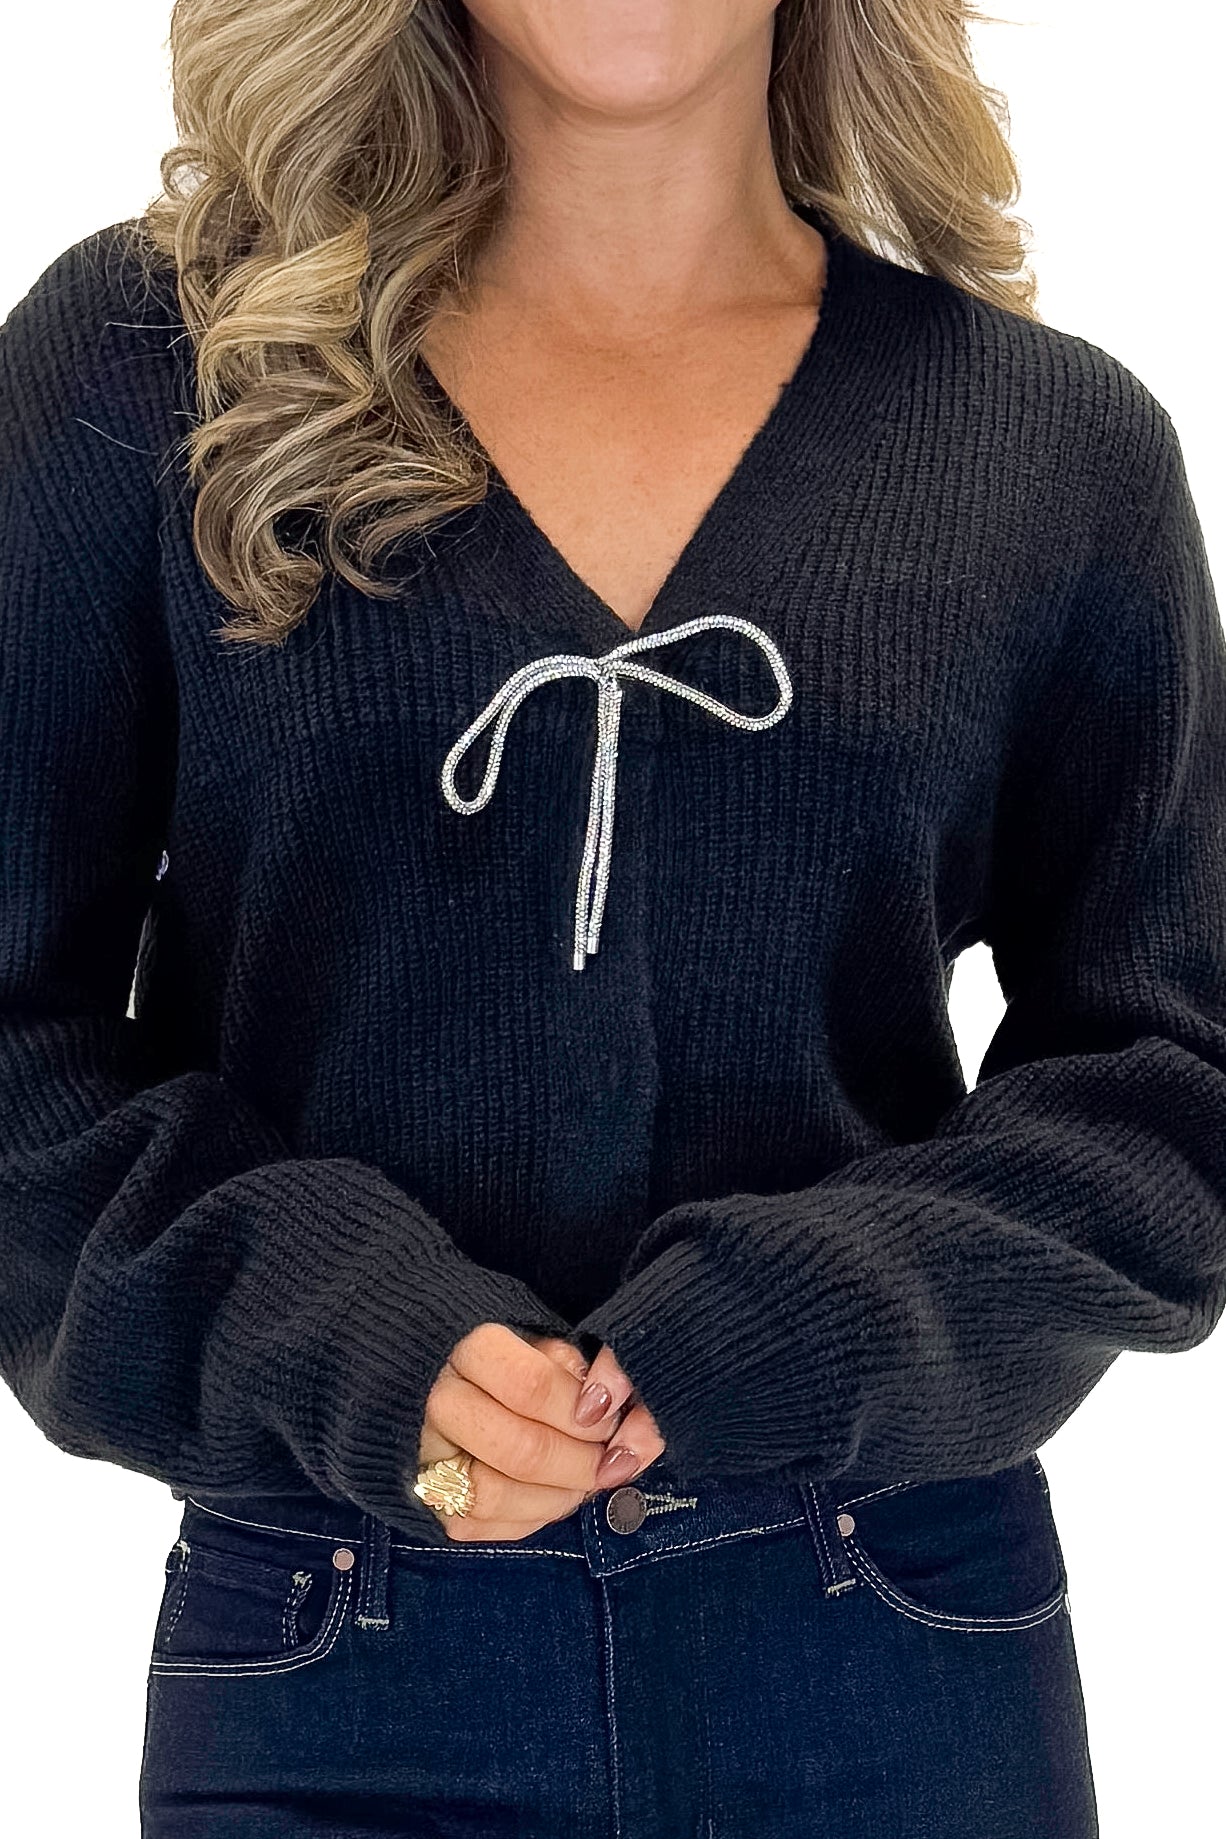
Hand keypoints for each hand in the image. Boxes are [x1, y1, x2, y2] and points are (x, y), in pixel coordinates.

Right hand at [415, 1323, 665, 1541]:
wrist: (433, 1373)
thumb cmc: (507, 1353)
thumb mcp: (544, 1337)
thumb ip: (582, 1363)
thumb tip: (608, 1404)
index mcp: (466, 1348)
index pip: (529, 1386)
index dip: (579, 1411)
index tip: (607, 1415)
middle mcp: (435, 1402)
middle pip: (519, 1450)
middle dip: (580, 1463)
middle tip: (608, 1459)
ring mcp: (422, 1455)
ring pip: (496, 1496)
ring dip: (558, 1497)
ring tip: (585, 1479)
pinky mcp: (421, 1501)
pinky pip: (479, 1527)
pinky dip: (529, 1517)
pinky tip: (554, 1495)